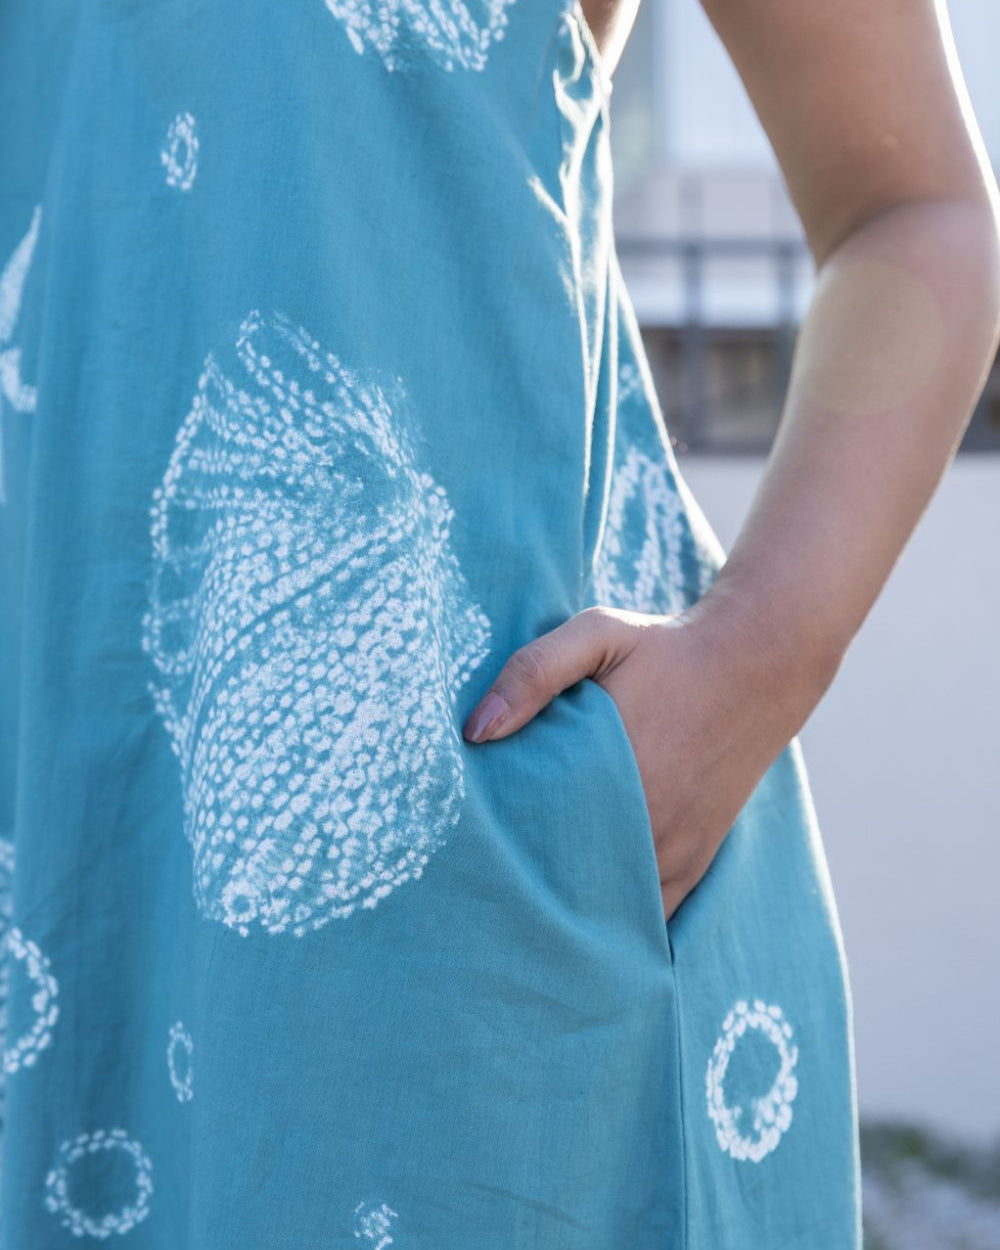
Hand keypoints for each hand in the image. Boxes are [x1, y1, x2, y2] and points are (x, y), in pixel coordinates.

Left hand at [462, 592, 836, 919]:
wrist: (756, 664)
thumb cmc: (665, 650)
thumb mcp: (597, 635)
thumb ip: (533, 671)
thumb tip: (477, 732)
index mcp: (608, 770)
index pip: (530, 834)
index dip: (494, 848)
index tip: (465, 850)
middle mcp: (643, 820)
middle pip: (562, 879)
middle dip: (524, 886)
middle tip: (482, 889)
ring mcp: (672, 848)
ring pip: (606, 908)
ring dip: (568, 910)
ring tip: (523, 912)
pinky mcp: (695, 862)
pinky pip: (651, 917)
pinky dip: (619, 924)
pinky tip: (585, 926)